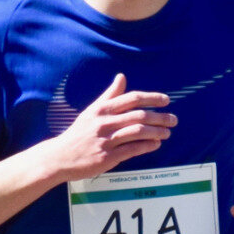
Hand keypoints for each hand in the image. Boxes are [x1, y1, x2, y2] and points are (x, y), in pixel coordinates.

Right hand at [39, 74, 172, 182]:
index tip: (166, 100)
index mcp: (102, 109)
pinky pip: (133, 149)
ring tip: (167, 133)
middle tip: (173, 119)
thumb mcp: (91, 111)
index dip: (152, 98)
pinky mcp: (107, 157)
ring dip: (157, 132)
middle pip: (139, 115)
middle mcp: (104, 123)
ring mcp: (106, 140)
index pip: (132, 99)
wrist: (59, 157)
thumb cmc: (78, 133)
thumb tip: (121, 77)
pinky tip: (155, 144)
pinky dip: (147, 146)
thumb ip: (109, 95)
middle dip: (160, 117)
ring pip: (138, 132)